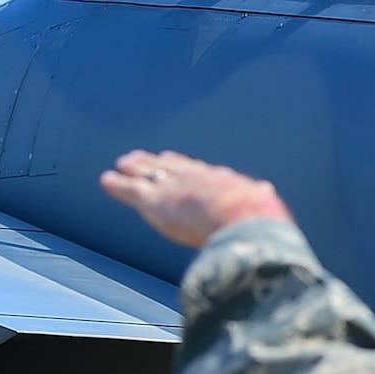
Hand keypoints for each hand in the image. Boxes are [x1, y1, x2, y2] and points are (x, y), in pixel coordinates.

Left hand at [100, 150, 291, 247]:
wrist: (243, 217)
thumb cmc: (258, 216)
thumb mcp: (262, 204)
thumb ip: (260, 199)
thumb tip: (267, 194)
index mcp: (219, 179)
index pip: (198, 170)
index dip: (185, 165)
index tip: (176, 159)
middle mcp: (193, 177)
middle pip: (171, 166)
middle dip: (158, 161)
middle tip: (147, 156)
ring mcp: (172, 186)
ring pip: (148, 172)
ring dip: (134, 168)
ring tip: (122, 163)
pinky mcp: (153, 200)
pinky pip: (130, 189)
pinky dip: (117, 185)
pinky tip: (106, 180)